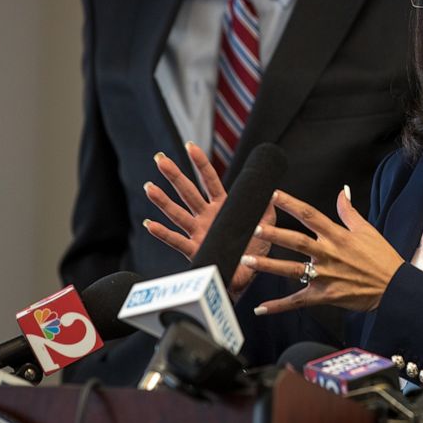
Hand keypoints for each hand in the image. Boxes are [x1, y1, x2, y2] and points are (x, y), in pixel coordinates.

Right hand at [142, 141, 274, 295]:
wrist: (246, 277)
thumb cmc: (253, 250)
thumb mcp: (265, 224)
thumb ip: (266, 206)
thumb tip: (273, 188)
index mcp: (223, 206)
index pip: (210, 180)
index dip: (201, 163)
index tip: (190, 146)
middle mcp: (206, 217)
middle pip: (188, 192)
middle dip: (174, 175)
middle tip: (160, 159)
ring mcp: (198, 233)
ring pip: (178, 214)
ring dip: (163, 201)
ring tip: (149, 187)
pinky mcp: (195, 251)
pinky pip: (177, 241)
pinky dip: (163, 234)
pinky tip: (150, 224)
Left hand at [243, 187, 404, 314]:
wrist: (394, 288)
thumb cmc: (382, 258)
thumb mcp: (367, 230)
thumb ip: (349, 211)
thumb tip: (342, 191)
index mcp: (338, 235)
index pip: (310, 215)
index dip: (291, 204)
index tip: (273, 195)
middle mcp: (329, 254)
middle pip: (296, 241)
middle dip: (274, 234)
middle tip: (254, 228)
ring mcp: (326, 276)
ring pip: (292, 270)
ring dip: (268, 266)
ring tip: (246, 260)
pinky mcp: (325, 296)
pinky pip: (298, 301)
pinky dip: (279, 306)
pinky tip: (261, 308)